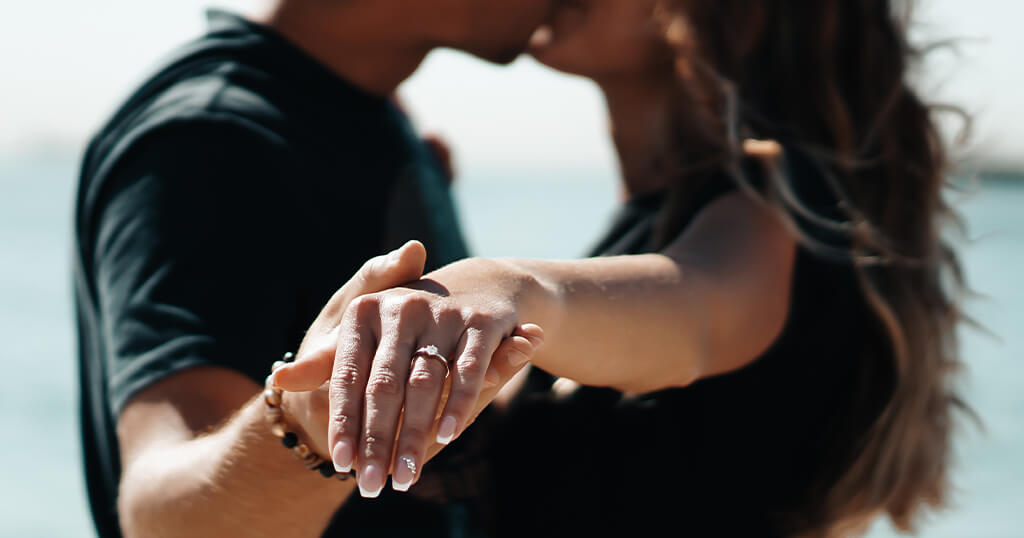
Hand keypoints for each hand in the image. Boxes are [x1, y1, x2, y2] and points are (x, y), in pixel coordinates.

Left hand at [276, 258, 542, 496]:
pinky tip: (447, 437)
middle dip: (377, 441)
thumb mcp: (365, 336)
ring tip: (405, 476)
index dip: (344, 422)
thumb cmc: (407, 323)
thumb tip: (280, 380)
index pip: (349, 377)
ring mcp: (443, 313)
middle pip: (384, 387)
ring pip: (424, 385)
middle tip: (370, 485)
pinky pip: (466, 371)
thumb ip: (327, 362)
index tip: (341, 463)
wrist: (477, 286)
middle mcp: (401, 308)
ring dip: (414, 435)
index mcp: (364, 312)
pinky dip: (458, 405)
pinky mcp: (482, 322)